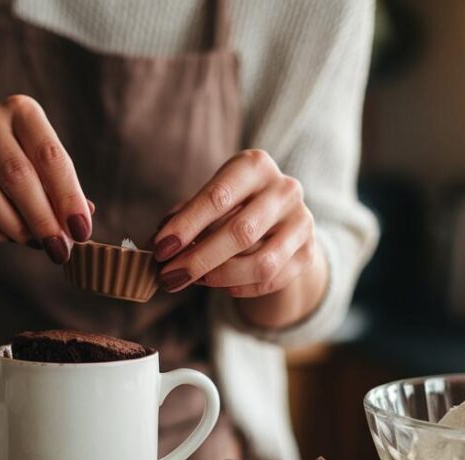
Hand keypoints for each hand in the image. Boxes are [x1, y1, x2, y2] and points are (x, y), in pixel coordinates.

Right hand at [0, 95, 91, 263]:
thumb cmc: (9, 161)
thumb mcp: (39, 166)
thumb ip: (60, 189)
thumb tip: (84, 217)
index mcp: (22, 110)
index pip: (51, 156)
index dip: (68, 197)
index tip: (81, 233)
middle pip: (17, 175)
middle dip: (42, 219)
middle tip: (57, 250)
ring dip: (12, 226)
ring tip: (29, 242)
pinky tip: (0, 235)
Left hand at [152, 150, 324, 306]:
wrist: (279, 221)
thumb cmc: (231, 206)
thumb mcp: (208, 201)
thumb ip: (183, 218)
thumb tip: (156, 245)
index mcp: (254, 166)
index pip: (217, 197)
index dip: (185, 226)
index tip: (160, 249)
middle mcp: (285, 189)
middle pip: (240, 232)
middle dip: (198, 259)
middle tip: (169, 276)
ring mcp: (302, 221)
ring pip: (261, 264)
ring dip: (220, 278)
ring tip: (194, 281)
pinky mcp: (308, 253)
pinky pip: (271, 280)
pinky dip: (240, 288)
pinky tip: (220, 285)